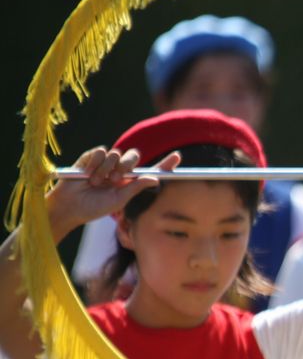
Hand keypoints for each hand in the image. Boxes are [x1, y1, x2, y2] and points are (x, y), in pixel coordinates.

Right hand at [46, 147, 174, 234]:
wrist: (69, 206)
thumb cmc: (94, 207)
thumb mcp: (119, 200)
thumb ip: (136, 187)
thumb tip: (155, 179)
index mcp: (129, 181)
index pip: (150, 170)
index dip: (164, 163)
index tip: (178, 156)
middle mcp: (119, 170)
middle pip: (134, 155)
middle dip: (127, 165)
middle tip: (114, 179)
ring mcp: (105, 162)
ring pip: (116, 153)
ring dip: (108, 168)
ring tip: (97, 182)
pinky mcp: (90, 157)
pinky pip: (100, 151)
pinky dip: (96, 163)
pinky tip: (88, 174)